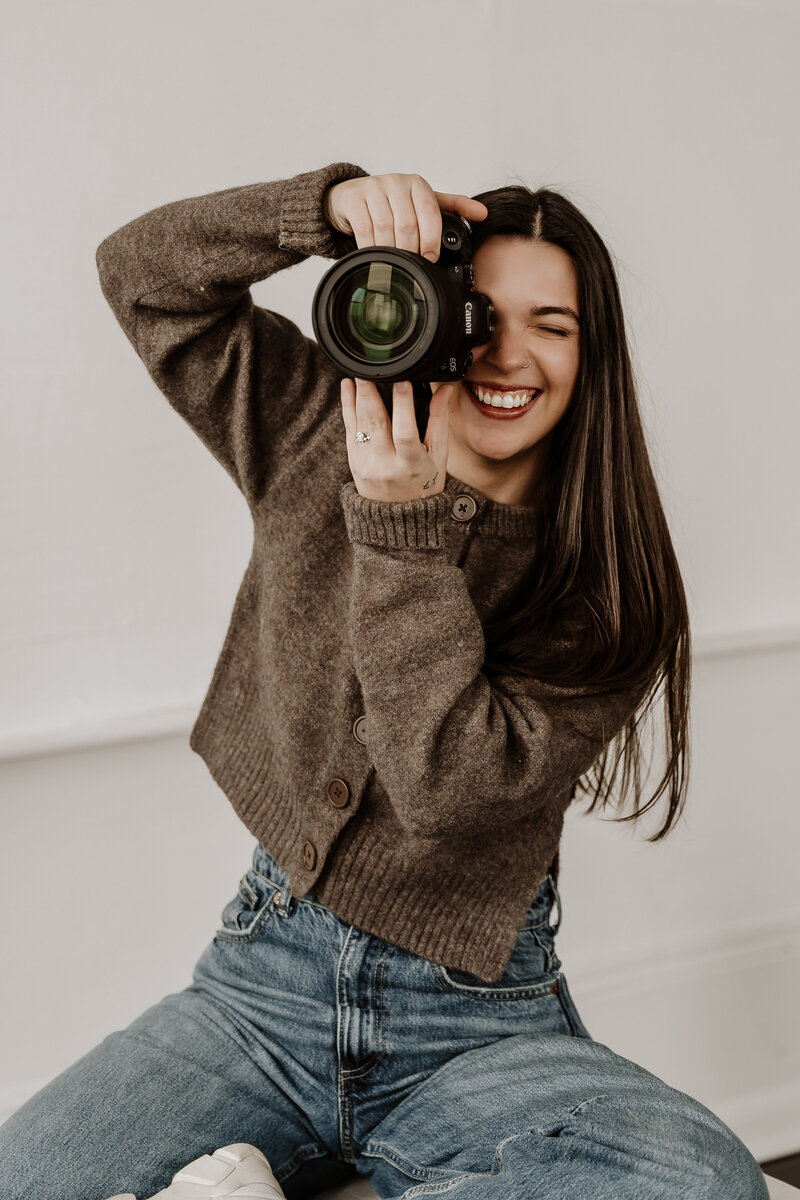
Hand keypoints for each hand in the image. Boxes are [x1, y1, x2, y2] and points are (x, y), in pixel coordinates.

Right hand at [323, 172, 487, 260]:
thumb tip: (483, 213)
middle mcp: (395, 182)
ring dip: (391, 250)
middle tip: (411, 265)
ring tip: (394, 263)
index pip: (429, 212)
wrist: (351, 195)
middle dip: (411, 250)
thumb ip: (452, 207)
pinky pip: (365, 229)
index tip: (430, 258)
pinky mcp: (353, 198)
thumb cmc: (391, 202)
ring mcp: (373, 188)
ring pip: (386, 227)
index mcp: (416, 184)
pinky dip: (371, 247)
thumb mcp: (422, 202)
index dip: (431, 239)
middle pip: (407, 223)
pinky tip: (375, 255)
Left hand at [340, 376, 455, 501]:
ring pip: (359, 424)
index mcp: (412, 465)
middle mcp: (386, 466)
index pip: (406, 431)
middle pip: (376, 424)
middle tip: (369, 369)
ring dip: (356, 396)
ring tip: (358, 373)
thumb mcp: (439, 456)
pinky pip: (349, 429)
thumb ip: (439, 420)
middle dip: (371, 394)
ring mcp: (366, 465)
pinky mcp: (354, 462)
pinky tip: (348, 387)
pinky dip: (347, 407)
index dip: (404, 405)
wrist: (398, 518)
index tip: (403, 380)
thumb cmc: (424, 484)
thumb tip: (445, 388)